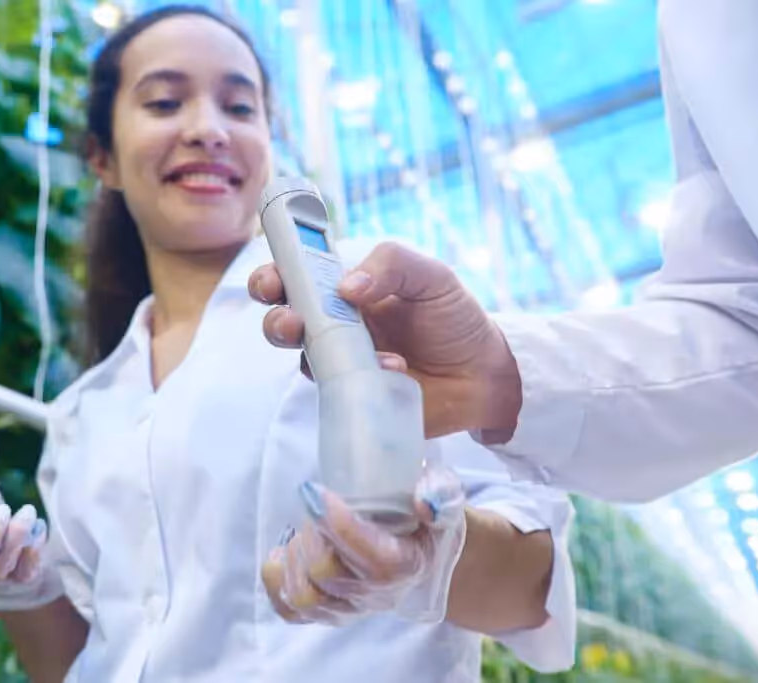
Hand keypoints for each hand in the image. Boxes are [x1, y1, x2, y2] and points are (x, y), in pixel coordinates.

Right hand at [248, 242, 521, 439]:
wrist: (484, 374)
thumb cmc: (453, 318)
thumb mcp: (430, 276)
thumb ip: (391, 265)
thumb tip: (347, 287)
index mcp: (345, 288)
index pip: (297, 277)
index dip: (275, 275)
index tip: (273, 279)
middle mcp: (335, 325)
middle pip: (284, 320)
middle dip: (276, 319)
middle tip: (293, 320)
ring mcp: (341, 364)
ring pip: (302, 358)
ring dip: (310, 352)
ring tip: (337, 347)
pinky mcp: (355, 397)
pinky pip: (340, 390)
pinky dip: (358, 378)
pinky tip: (392, 369)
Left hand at [261, 467, 466, 624]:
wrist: (422, 550)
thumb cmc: (426, 517)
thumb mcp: (445, 495)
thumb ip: (439, 492)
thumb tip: (424, 502)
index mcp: (407, 565)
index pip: (374, 559)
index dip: (339, 526)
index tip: (317, 491)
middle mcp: (378, 595)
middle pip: (327, 573)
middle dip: (311, 532)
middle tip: (314, 503)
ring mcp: (349, 607)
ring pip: (304, 594)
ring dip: (294, 554)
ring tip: (304, 528)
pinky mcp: (324, 610)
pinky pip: (289, 610)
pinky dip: (277, 580)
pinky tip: (282, 551)